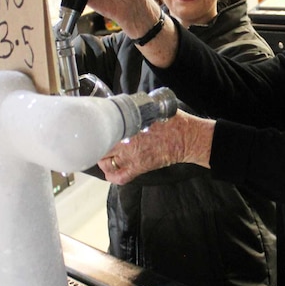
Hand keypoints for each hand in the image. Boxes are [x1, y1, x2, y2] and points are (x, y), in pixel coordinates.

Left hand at [97, 111, 214, 184]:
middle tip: (101, 143)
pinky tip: (112, 171)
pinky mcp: (139, 168)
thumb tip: (125, 108)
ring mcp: (131, 156)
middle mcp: (126, 140)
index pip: (103, 127)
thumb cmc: (172, 121)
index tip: (98, 129)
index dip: (98, 129)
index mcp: (128, 123)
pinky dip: (112, 176)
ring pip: (105, 162)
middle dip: (99, 144)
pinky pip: (119, 177)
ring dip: (104, 160)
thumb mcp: (152, 108)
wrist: (186, 137)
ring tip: (107, 156)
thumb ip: (135, 110)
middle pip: (101, 145)